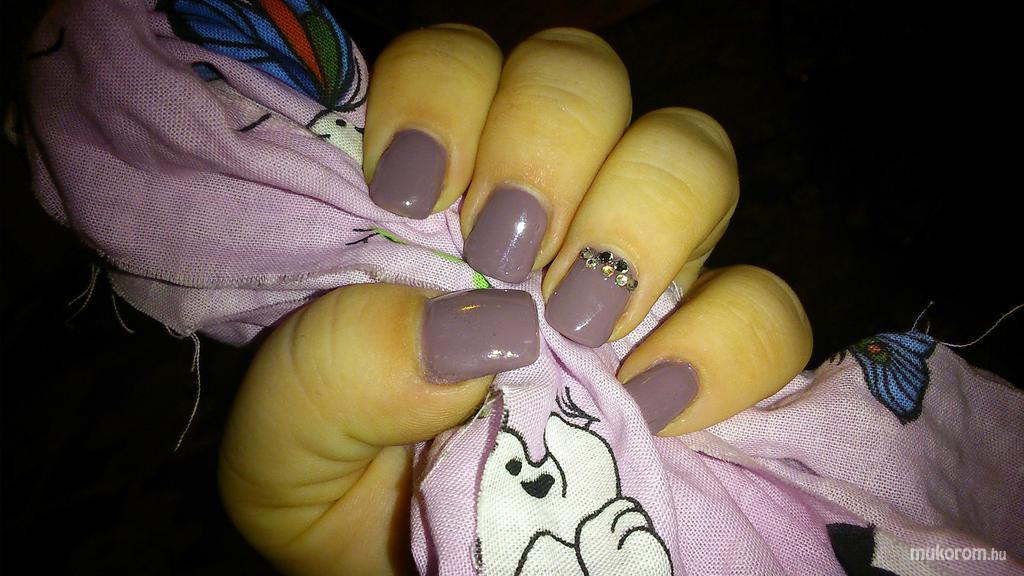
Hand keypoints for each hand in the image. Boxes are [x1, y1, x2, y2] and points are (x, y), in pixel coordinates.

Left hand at [219, 24, 811, 574]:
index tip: (414, 197)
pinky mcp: (712, 354)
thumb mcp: (285, 454)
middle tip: (503, 255)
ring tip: (580, 328)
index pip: (456, 64)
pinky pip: (768, 305)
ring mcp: (636, 274)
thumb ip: (330, 375)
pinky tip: (654, 404)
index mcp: (430, 208)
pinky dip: (727, 343)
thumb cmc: (347, 509)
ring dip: (642, 220)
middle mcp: (544, 212)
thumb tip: (474, 329)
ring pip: (691, 153)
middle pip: (582, 77)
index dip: (445, 94)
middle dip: (548, 144)